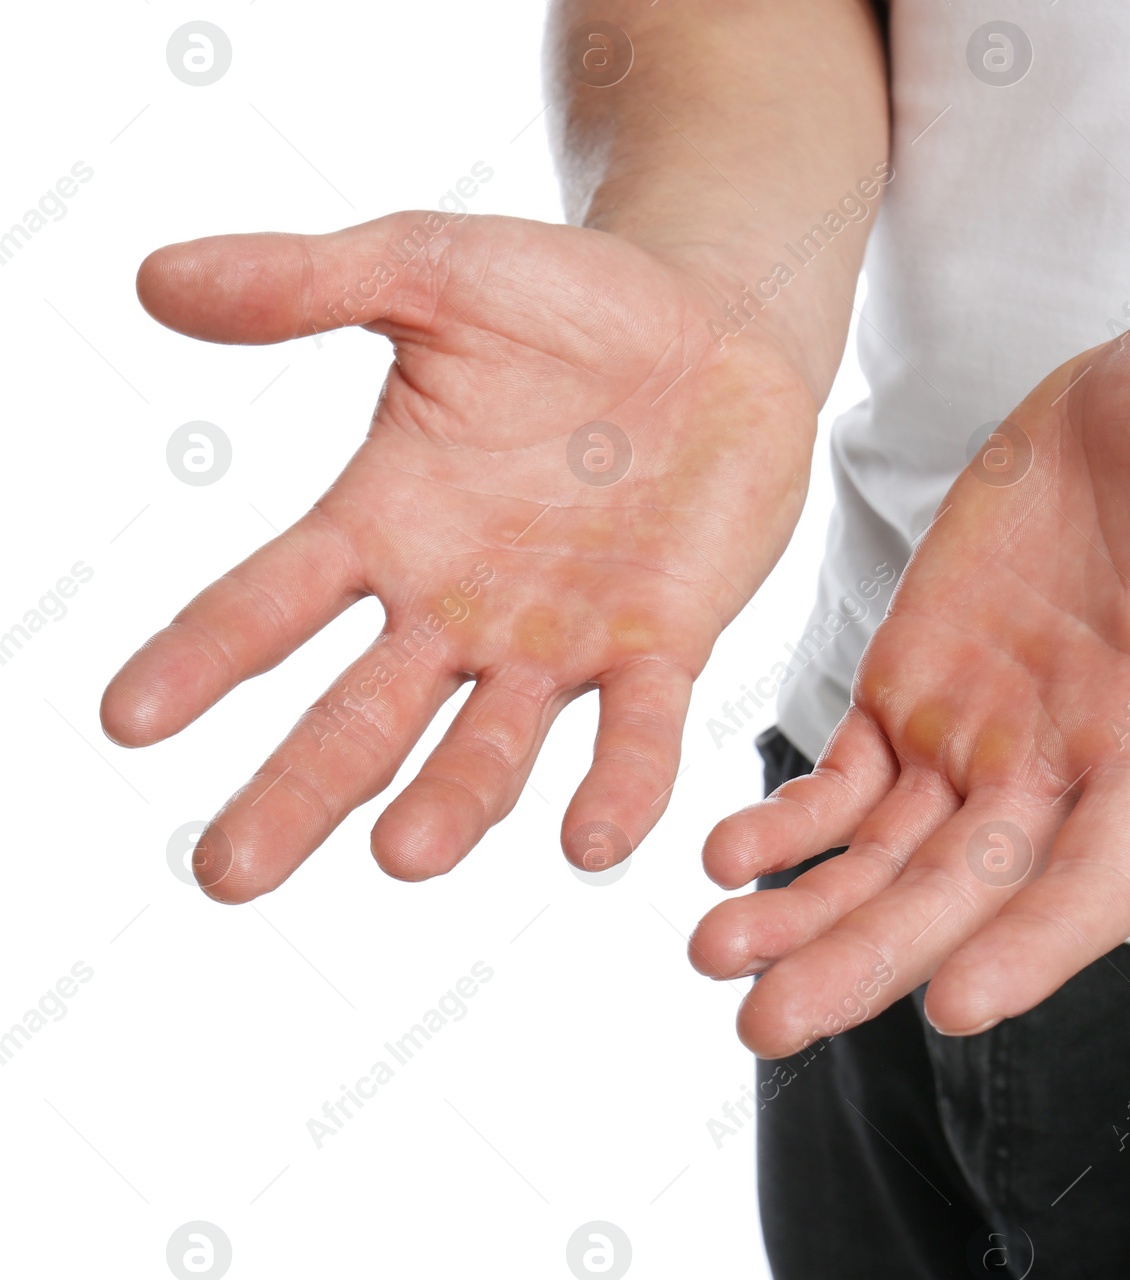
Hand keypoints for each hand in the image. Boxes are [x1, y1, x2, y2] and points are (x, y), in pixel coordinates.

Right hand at [103, 211, 815, 901]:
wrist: (715, 324)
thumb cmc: (570, 303)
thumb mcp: (430, 272)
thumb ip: (308, 284)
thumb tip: (157, 278)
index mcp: (384, 525)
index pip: (268, 605)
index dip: (201, 659)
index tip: (130, 720)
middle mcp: (457, 607)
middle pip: (359, 719)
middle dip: (296, 795)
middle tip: (230, 873)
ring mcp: (557, 639)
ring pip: (489, 746)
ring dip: (451, 803)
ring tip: (407, 854)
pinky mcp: (660, 644)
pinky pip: (636, 730)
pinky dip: (618, 785)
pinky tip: (593, 842)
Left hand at [693, 305, 1129, 1055]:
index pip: (1101, 875)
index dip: (1034, 946)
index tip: (952, 1005)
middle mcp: (1063, 761)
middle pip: (961, 897)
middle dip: (867, 962)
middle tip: (769, 1027)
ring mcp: (982, 734)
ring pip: (883, 858)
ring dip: (802, 914)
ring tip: (713, 957)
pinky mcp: (915, 687)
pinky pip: (843, 781)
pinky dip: (788, 822)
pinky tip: (724, 856)